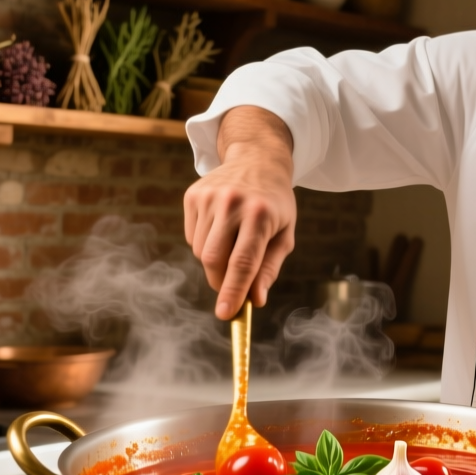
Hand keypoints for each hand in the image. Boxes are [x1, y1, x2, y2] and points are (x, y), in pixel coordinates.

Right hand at [184, 106, 298, 318]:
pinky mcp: (192, 195)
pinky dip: (205, 244)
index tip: (226, 314)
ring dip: (214, 262)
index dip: (233, 291)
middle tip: (231, 287)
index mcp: (260, 214)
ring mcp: (209, 197)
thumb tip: (254, 300)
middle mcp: (232, 203)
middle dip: (221, 282)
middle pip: (214, 260)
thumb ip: (268, 269)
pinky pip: (191, 237)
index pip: (243, 262)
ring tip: (233, 244)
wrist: (256, 160)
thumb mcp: (284, 234)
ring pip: (201, 252)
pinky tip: (221, 229)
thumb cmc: (275, 204)